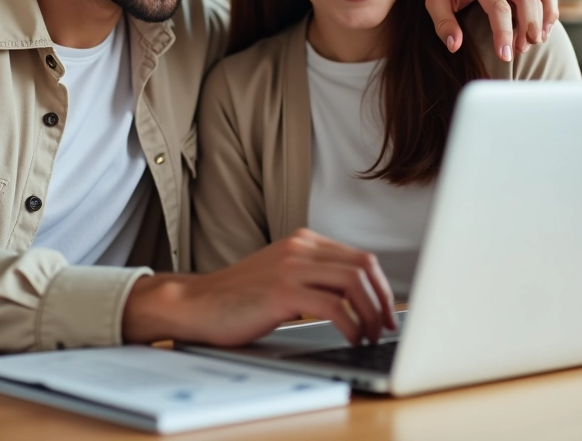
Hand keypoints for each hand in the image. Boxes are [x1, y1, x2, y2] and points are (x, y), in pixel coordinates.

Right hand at [121, 229, 396, 346]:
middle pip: (364, 266)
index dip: (381, 287)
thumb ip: (312, 279)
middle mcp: (300, 248)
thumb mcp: (281, 278)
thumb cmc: (237, 299)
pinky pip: (333, 306)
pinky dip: (350, 326)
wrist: (195, 304)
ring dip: (370, 314)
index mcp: (303, 242)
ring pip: (353, 283)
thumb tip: (353, 301)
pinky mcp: (282, 291)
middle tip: (385, 327)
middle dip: (382, 300)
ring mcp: (291, 267)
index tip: (385, 312)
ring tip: (369, 337)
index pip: (359, 257)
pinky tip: (350, 339)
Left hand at [426, 0, 558, 61]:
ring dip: (542, 20)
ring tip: (533, 42)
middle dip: (528, 28)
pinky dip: (550, 9)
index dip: (504, 33)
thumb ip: (443, 24)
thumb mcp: (434, 1)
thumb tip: (455, 46)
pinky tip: (543, 30)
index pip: (498, 7)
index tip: (505, 56)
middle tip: (521, 51)